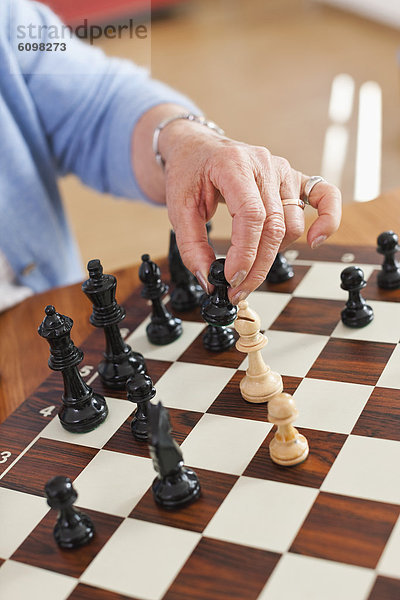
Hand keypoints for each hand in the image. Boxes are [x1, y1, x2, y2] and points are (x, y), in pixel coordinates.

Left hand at [159, 120, 340, 302]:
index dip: (245, 253)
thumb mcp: (178, 208)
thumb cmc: (190, 173)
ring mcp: (283, 169)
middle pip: (274, 226)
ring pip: (293, 223)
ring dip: (275, 252)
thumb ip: (192, 246)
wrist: (198, 149)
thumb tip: (208, 279)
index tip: (231, 279)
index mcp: (233, 164)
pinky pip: (324, 196)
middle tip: (239, 290)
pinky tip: (315, 240)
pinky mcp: (295, 177)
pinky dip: (328, 220)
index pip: (251, 215)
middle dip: (258, 266)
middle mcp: (263, 164)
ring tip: (251, 265)